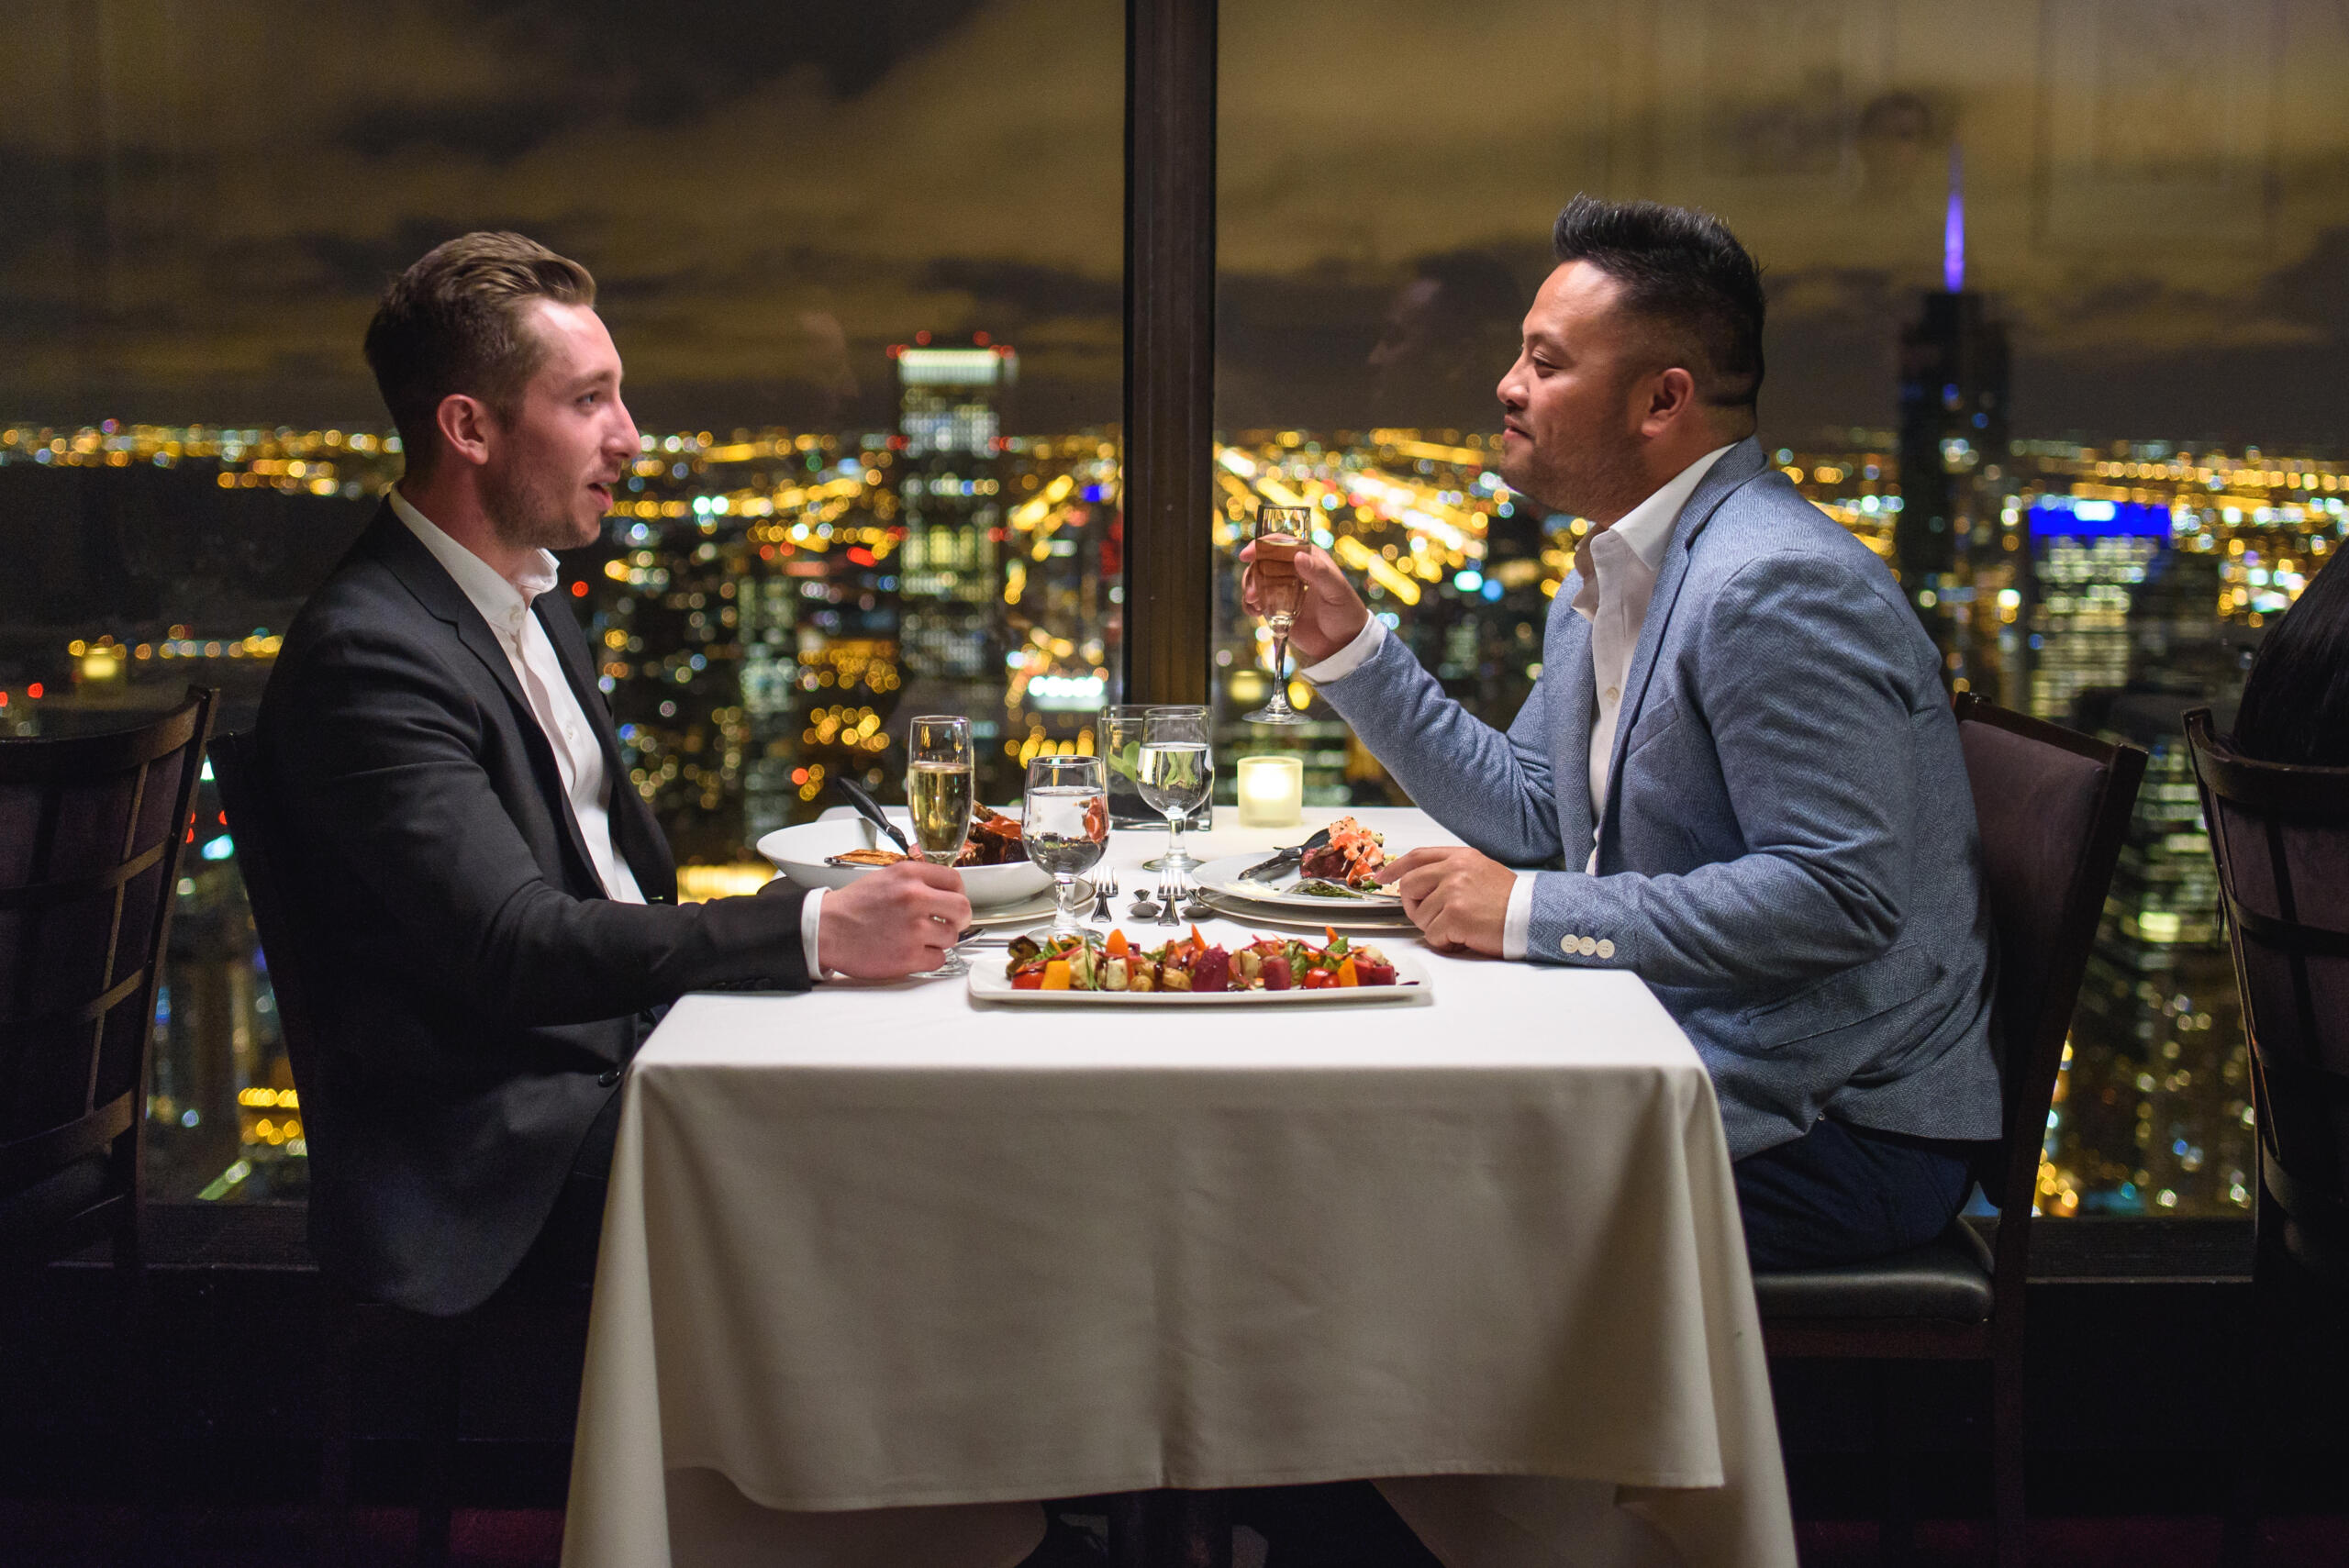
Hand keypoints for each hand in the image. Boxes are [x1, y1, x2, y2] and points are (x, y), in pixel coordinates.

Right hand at [818, 861, 971, 978]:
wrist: (826, 930)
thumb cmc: (853, 906)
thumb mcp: (885, 878)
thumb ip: (917, 881)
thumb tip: (945, 890)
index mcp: (909, 875)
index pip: (955, 880)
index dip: (957, 893)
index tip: (953, 901)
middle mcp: (914, 898)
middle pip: (963, 909)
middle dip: (959, 918)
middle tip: (950, 923)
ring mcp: (913, 929)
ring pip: (952, 936)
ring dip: (939, 940)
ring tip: (918, 938)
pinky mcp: (908, 956)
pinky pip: (938, 959)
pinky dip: (928, 958)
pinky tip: (911, 951)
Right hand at [1238, 540, 1371, 664]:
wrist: (1343, 643)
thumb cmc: (1346, 612)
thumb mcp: (1337, 590)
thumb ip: (1319, 572)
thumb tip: (1298, 556)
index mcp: (1309, 558)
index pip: (1282, 544)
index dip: (1262, 546)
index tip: (1247, 554)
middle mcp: (1293, 570)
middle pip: (1263, 562)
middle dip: (1253, 574)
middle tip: (1253, 593)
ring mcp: (1283, 589)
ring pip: (1257, 580)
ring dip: (1250, 589)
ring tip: (1254, 604)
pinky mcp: (1276, 607)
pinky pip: (1257, 602)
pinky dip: (1250, 605)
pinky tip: (1254, 612)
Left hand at [1378, 846, 1513, 956]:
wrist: (1531, 917)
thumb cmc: (1509, 901)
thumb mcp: (1481, 872)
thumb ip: (1452, 873)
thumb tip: (1422, 884)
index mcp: (1461, 857)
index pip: (1417, 857)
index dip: (1396, 868)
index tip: (1382, 878)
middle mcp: (1455, 870)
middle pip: (1409, 886)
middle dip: (1414, 906)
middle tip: (1433, 918)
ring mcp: (1454, 891)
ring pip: (1419, 916)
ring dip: (1436, 928)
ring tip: (1460, 927)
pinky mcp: (1455, 915)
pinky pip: (1432, 935)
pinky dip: (1445, 942)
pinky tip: (1464, 938)